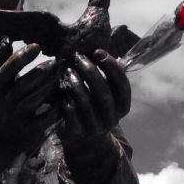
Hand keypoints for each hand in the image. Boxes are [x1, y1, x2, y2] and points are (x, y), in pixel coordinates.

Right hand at [0, 40, 58, 174]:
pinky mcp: (29, 133)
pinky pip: (46, 119)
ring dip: (51, 87)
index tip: (36, 46)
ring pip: (36, 100)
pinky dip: (57, 108)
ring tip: (64, 77)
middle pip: (23, 85)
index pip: (5, 72)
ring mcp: (17, 119)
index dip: (20, 58)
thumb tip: (5, 41)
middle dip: (42, 72)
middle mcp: (5, 104)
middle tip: (58, 62)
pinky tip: (67, 99)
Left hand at [58, 49, 130, 183]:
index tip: (98, 51)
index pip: (122, 84)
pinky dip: (66, 100)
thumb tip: (97, 41)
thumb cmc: (94, 108)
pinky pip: (71, 115)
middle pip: (103, 92)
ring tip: (67, 71)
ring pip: (86, 103)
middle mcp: (112, 118)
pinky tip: (61, 90)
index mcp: (123, 106)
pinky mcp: (77, 134)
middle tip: (78, 57)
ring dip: (76, 84)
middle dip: (91, 72)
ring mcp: (95, 128)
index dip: (111, 66)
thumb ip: (104, 76)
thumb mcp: (104, 95)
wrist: (86, 142)